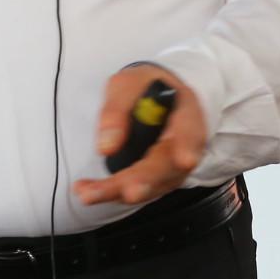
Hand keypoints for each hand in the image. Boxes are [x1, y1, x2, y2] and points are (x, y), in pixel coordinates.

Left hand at [72, 65, 205, 207]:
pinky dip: (112, 193)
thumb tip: (106, 147)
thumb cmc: (144, 89)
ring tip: (89, 193)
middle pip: (168, 166)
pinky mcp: (159, 180)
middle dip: (146, 180)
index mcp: (185, 112)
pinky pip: (139, 189)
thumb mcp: (127, 84)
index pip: (190, 131)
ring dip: (119, 191)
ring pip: (151, 185)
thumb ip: (117, 110)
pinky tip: (89, 191)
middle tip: (127, 192)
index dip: (188, 146)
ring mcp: (174, 167)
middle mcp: (186, 145)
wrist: (154, 99)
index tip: (184, 160)